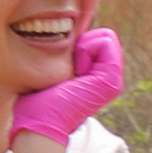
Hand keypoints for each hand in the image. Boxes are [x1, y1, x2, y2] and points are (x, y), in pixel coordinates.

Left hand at [10, 22, 125, 143]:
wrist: (40, 121)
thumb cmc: (37, 98)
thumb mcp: (54, 69)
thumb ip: (65, 55)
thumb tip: (62, 31)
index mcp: (98, 77)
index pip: (97, 37)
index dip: (76, 45)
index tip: (64, 69)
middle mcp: (109, 79)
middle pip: (103, 36)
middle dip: (80, 46)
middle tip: (68, 72)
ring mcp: (114, 81)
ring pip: (105, 37)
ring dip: (81, 49)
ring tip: (72, 75)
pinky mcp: (112, 80)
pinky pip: (104, 43)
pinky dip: (84, 51)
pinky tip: (76, 75)